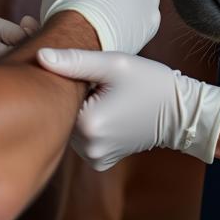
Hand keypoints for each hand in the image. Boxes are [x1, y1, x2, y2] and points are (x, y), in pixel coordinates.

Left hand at [35, 49, 219, 170]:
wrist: (179, 111)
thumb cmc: (148, 82)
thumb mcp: (112, 64)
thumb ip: (75, 61)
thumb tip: (40, 57)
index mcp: (87, 125)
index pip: (58, 96)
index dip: (69, 79)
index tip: (90, 74)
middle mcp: (87, 149)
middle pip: (63, 112)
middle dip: (73, 95)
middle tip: (98, 83)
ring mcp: (94, 159)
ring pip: (71, 125)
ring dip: (81, 109)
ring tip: (103, 95)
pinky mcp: (100, 162)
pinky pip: (82, 138)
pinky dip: (89, 124)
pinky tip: (106, 110)